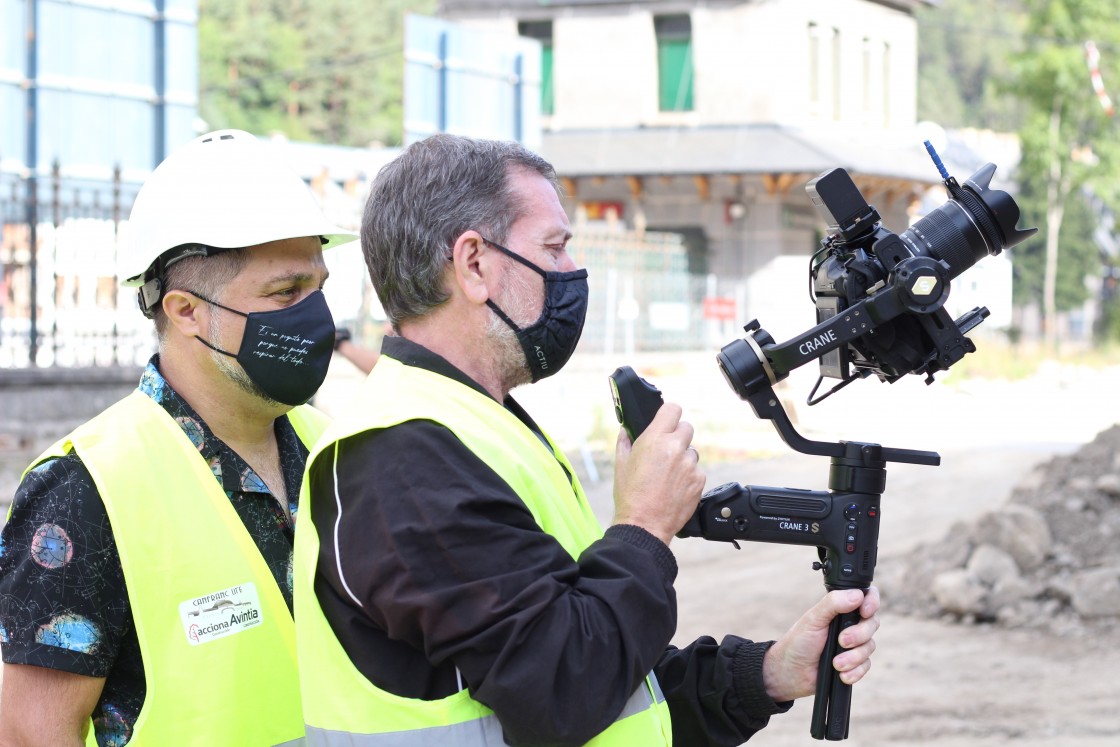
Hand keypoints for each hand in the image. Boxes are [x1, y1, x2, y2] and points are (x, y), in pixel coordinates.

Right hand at [610, 402, 704, 544]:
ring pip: (692, 451)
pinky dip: (688, 476)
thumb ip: (625, 441)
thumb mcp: (621, 464)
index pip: (673, 409)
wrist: (644, 525)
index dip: (669, 414)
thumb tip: (627, 429)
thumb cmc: (630, 496)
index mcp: (655, 439)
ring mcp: (690, 464)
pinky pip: (696, 470)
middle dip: (677, 436)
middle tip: (666, 451)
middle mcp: (675, 448)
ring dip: (683, 458)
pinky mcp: (699, 480)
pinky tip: (675, 487)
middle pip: (686, 428)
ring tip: (668, 475)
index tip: (666, 421)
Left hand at [761, 587, 880, 702]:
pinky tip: (841, 674)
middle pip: (872, 623)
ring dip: (853, 657)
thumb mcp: (813, 619)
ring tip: (836, 663)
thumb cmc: (799, 642)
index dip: (871, 602)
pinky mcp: (854, 664)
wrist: (791, 672)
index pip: (866, 598)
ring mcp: (854, 644)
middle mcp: (850, 624)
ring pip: (870, 646)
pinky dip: (855, 671)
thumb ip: (833, 604)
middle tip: (841, 641)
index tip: (865, 611)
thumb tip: (857, 594)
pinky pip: (866, 666)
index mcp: (840, 609)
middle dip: (859, 634)